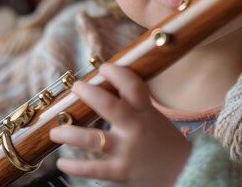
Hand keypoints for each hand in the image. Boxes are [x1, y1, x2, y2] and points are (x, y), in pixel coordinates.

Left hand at [49, 63, 191, 186]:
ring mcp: (127, 151)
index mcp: (146, 112)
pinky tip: (62, 161)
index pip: (133, 85)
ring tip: (55, 131)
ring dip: (69, 133)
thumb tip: (109, 83)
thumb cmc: (164, 143)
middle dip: (89, 94)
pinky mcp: (120, 172)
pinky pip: (92, 169)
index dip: (117, 73)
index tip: (104, 67)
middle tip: (76, 87)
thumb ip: (134, 104)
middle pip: (109, 106)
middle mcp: (136, 129)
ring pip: (92, 139)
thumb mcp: (154, 118)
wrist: (186, 174)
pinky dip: (74, 165)